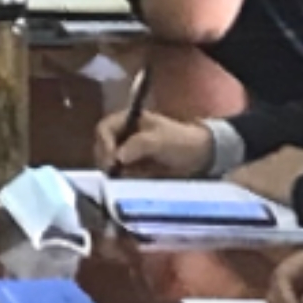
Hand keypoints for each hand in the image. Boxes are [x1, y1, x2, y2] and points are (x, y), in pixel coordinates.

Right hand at [99, 110, 214, 179]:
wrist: (201, 157)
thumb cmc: (180, 141)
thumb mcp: (159, 140)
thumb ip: (138, 145)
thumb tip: (117, 158)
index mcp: (128, 120)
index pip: (104, 129)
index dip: (104, 144)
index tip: (111, 160)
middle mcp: (124, 135)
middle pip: (102, 146)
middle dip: (106, 159)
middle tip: (114, 173)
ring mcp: (128, 152)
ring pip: (108, 162)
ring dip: (113, 171)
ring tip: (123, 179)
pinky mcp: (133, 168)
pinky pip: (119, 174)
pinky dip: (121, 179)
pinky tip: (129, 182)